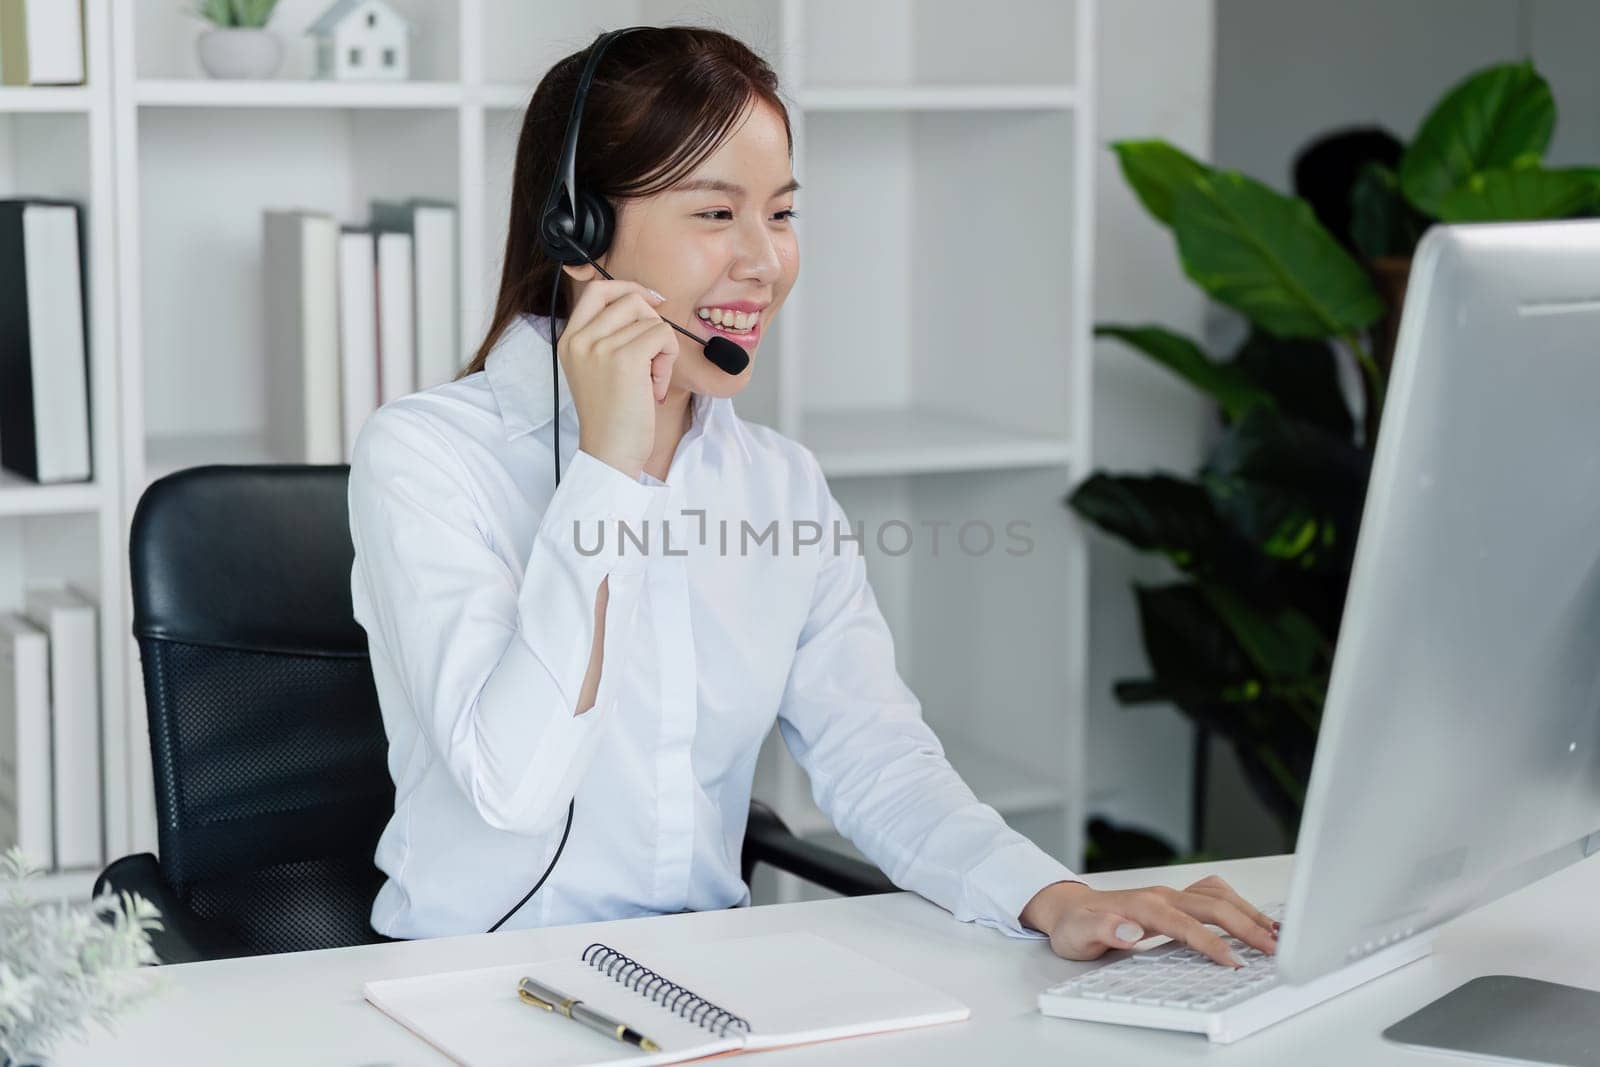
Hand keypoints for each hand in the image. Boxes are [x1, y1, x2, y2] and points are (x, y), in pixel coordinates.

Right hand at [559, 279, 679, 479]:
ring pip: (651, 320)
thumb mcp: (598, 368)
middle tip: (652, 358)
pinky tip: (654, 386)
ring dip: (662, 350)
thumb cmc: (612, 416)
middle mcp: (580, 339)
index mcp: (570, 339)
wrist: (609, 452)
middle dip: (652, 324)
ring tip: (649, 380)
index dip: (629, 289)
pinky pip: (663, 335)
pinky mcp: (625, 359)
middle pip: (630, 300)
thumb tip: (647, 301)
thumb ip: (610, 335)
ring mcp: (599, 347)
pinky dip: (668, 359)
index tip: (652, 303)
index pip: (598, 289)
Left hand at [1021, 874, 1278, 968]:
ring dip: (1247, 912)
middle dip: (1245, 926)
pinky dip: (1237, 904)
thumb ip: (1102, 931)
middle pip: (1212, 906)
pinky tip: (1252, 918)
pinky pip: (1212, 895)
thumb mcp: (1077, 934)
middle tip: (1272, 950)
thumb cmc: (1074, 925)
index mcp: (1142, 906)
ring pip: (1218, 896)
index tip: (1235, 962)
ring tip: (1274, 934)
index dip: (1211, 943)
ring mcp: (1170, 894)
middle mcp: (1161, 895)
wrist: (1069, 907)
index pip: (1185, 925)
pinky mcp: (1175, 899)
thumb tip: (1130, 931)